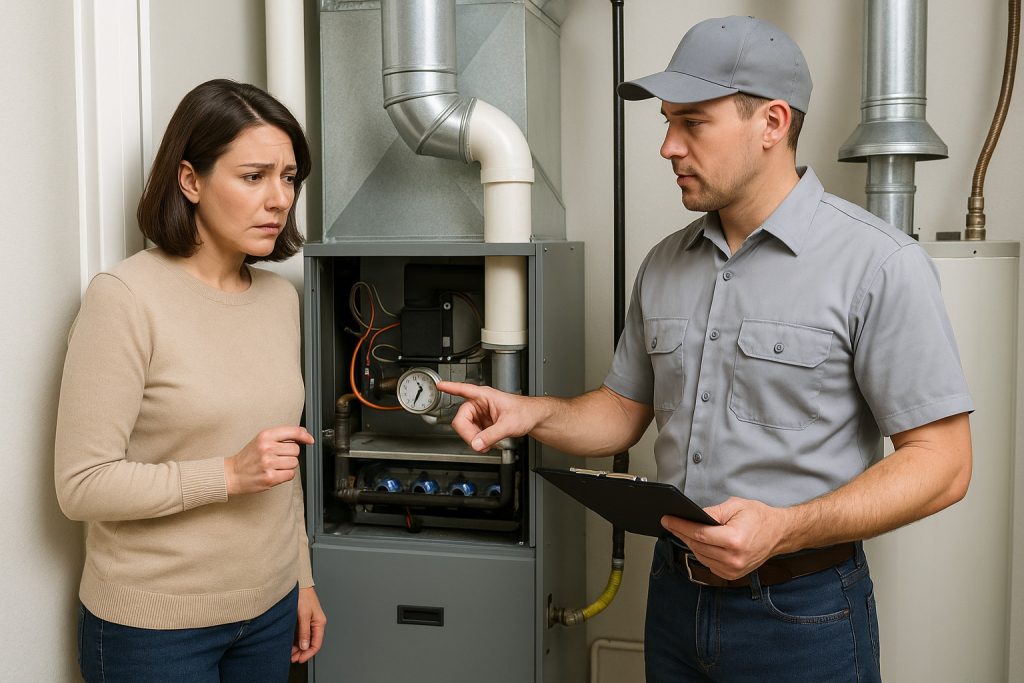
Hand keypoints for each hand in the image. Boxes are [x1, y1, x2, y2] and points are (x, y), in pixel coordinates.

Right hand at [224, 426, 314, 495]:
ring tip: (275, 466)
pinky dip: (285, 475)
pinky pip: (290, 474)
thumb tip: (303, 435)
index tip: (309, 440)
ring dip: (288, 465)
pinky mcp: (270, 478)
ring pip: (294, 463)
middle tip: (278, 457)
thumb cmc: (248, 457)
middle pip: (296, 450)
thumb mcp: (262, 440)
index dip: (304, 435)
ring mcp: (268, 463)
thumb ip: (281, 436)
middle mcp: (267, 448)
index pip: (293, 432)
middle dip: (290, 454)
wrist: (232, 474)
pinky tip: (275, 473)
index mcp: (265, 436)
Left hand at [291, 586, 325, 663]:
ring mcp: (309, 622)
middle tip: (292, 658)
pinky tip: (289, 644)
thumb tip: (304, 646)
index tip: (299, 659)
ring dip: (298, 648)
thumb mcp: (303, 615)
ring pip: (305, 640)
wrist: (298, 584)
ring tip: (289, 653)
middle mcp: (315, 624)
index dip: (308, 654)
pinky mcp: (302, 620)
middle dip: (302, 653)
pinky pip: (301, 634)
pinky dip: (295, 641)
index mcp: (319, 623)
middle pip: (311, 643)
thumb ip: (304, 631)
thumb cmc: (303, 596)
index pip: (316, 644)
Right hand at [437, 381, 536, 451]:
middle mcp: (479, 404)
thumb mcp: (509, 424)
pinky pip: (473, 434)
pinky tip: (488, 443)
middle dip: (469, 434)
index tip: (439, 385)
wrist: (533, 418)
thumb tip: (477, 444)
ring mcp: (480, 414)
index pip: (464, 389)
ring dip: (474, 439)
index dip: (450, 388)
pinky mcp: (482, 424)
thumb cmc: (525, 412)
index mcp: (484, 396)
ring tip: (488, 444)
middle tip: (479, 443)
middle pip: (461, 420)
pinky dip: (479, 442)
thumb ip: (492, 435)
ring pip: (465, 429)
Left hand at [660, 496, 791, 579]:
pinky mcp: (733, 574)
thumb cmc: (759, 517)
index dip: (680, 526)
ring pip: (701, 556)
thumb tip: (692, 517)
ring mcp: (734, 569)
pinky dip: (701, 553)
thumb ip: (712, 512)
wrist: (779, 533)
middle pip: (697, 546)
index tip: (667, 519)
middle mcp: (734, 558)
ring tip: (681, 530)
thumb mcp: (735, 506)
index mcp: (734, 540)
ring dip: (689, 543)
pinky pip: (709, 564)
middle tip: (670, 523)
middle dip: (681, 533)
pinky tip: (696, 542)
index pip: (699, 534)